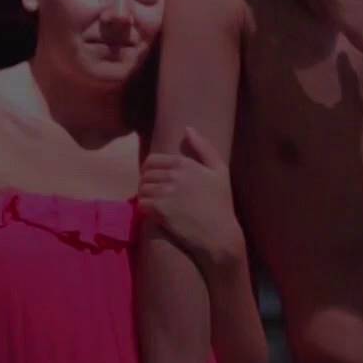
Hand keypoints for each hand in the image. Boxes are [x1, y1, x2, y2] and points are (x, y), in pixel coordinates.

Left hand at [138, 127, 244, 274]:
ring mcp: (166, 192)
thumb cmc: (221, 204)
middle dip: (146, 184)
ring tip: (154, 204)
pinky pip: (141, 203)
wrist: (220, 234)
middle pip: (145, 175)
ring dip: (145, 196)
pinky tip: (154, 214)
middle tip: (154, 195)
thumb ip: (204, 147)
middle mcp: (174, 175)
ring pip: (141, 188)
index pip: (152, 160)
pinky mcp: (160, 209)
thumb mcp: (220, 171)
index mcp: (185, 163)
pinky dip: (144, 209)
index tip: (154, 181)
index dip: (149, 170)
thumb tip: (187, 128)